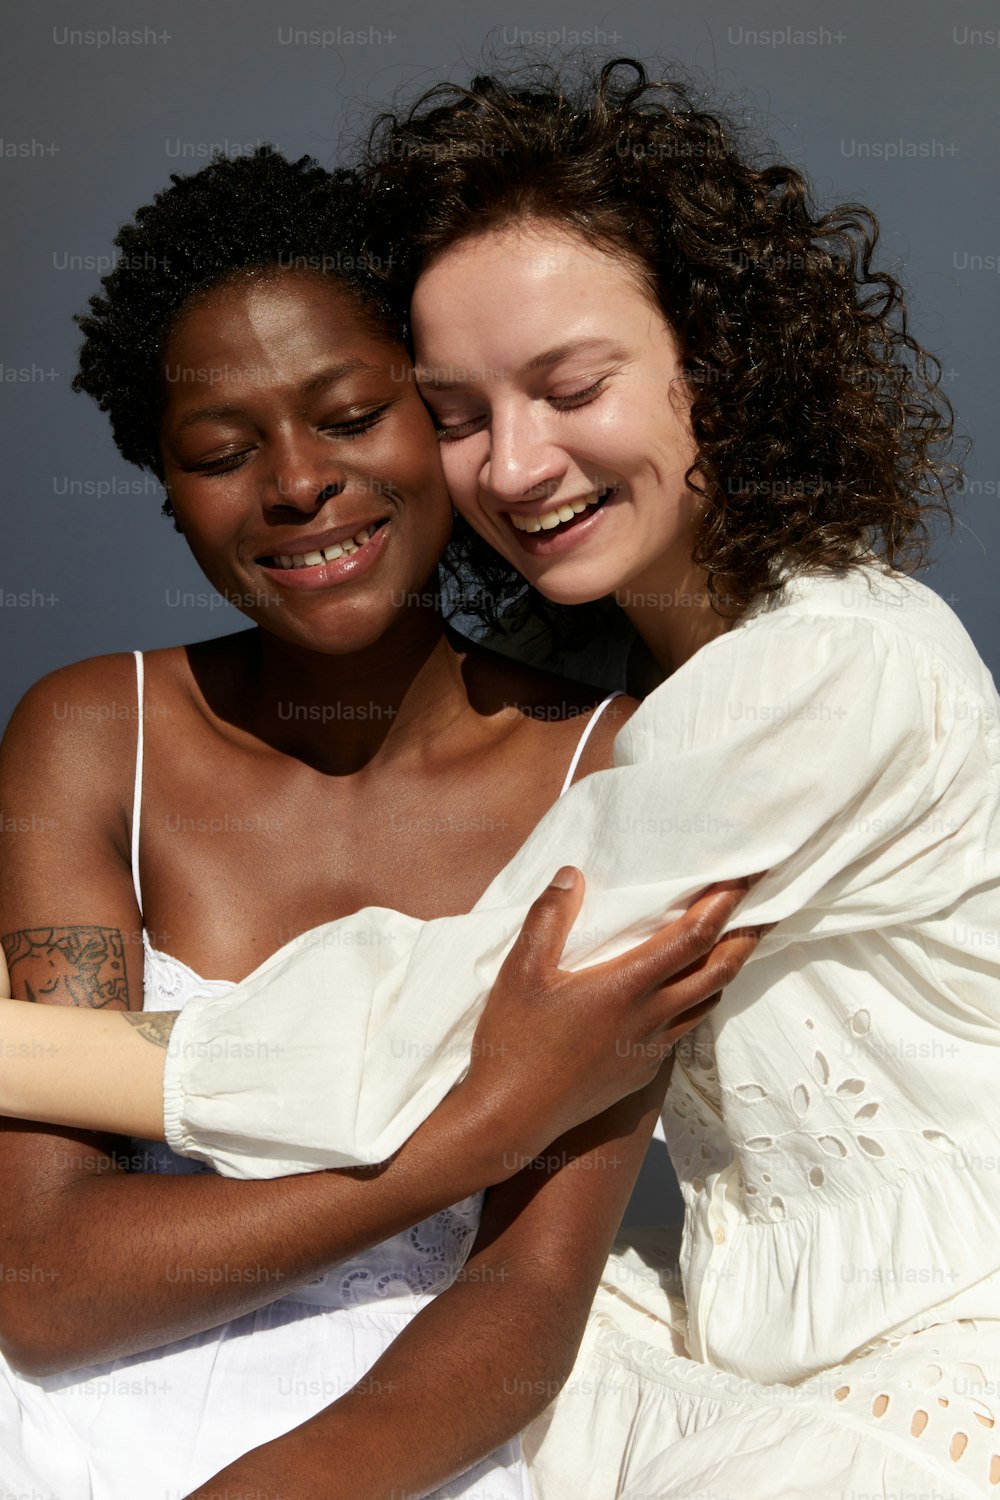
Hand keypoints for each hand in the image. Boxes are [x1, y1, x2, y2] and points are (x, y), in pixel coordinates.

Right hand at [462, 870, 761, 1163]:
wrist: (512, 1117)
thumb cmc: (513, 1042)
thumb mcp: (520, 971)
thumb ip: (548, 918)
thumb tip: (572, 875)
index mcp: (626, 987)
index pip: (692, 938)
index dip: (722, 906)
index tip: (743, 880)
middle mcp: (650, 1018)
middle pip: (718, 972)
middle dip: (747, 936)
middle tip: (766, 909)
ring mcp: (649, 1049)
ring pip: (706, 1004)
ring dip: (725, 971)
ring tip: (734, 947)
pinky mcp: (641, 1073)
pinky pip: (682, 1030)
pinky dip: (696, 1003)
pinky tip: (684, 996)